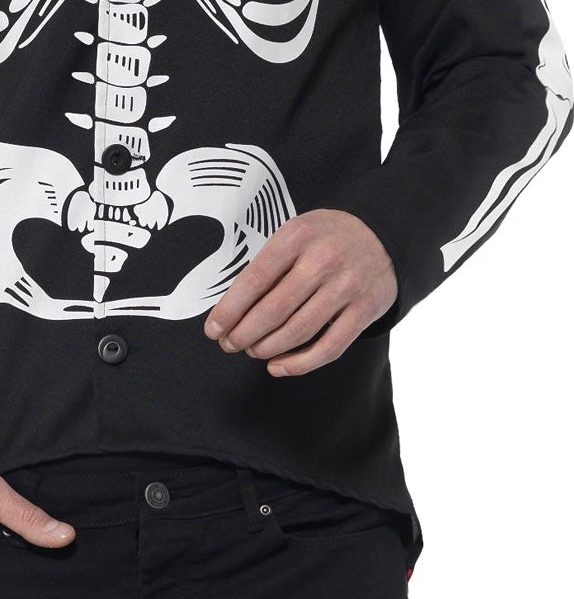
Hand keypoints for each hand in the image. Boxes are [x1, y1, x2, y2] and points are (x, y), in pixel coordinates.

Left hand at [203, 210, 397, 375]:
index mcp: (298, 236)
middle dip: (243, 334)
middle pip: (273, 310)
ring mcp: (347, 287)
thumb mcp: (297, 232)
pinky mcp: (365, 310)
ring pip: (298, 331)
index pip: (254, 280)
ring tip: (253, 351)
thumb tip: (232, 308)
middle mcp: (323, 260)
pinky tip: (278, 366)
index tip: (214, 329)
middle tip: (230, 344)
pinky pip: (329, 347)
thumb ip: (269, 263)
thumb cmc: (329, 237)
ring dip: (267, 349)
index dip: (229, 310)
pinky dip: (299, 364)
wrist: (384, 235)